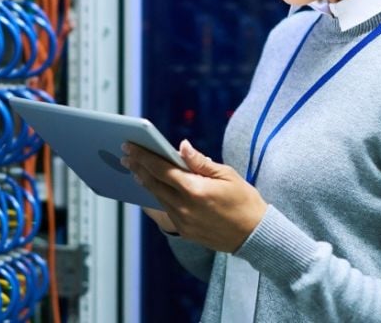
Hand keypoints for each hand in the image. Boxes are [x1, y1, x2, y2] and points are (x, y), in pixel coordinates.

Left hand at [121, 139, 267, 252]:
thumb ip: (200, 162)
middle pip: (153, 183)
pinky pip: (165, 210)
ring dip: (144, 182)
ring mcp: (183, 221)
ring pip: (157, 197)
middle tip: (125, 155)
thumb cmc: (244, 200)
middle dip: (137, 167)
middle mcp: (184, 207)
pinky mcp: (185, 231)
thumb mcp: (227, 175)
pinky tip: (152, 188)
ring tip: (134, 169)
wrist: (255, 235)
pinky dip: (156, 197)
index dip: (143, 156)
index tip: (130, 145)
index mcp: (195, 189)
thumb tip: (181, 146)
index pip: (161, 169)